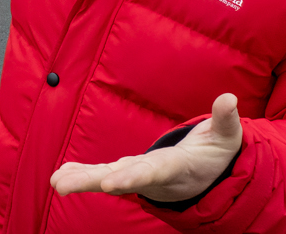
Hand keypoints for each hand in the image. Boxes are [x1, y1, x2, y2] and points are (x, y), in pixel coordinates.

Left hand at [49, 93, 241, 202]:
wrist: (210, 178)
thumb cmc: (217, 154)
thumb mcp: (227, 137)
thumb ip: (226, 120)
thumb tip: (229, 99)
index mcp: (175, 168)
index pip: (151, 173)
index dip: (130, 178)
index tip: (108, 185)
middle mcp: (152, 177)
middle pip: (120, 180)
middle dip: (91, 181)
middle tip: (63, 186)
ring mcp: (139, 176)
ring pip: (107, 178)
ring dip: (80, 179)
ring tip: (56, 182)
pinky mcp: (130, 172)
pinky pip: (103, 174)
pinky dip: (83, 173)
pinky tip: (60, 175)